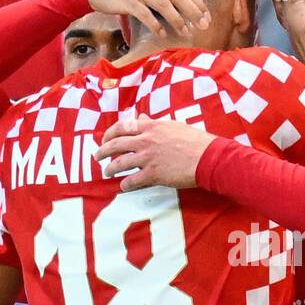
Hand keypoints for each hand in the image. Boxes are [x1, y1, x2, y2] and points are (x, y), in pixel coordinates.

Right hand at [84, 0, 210, 37]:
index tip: (207, 18)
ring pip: (164, 5)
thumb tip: (188, 9)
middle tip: (203, 27)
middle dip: (194, 12)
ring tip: (185, 32)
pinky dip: (155, 25)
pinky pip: (145, 14)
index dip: (198, 3)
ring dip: (177, 20)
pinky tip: (162, 33)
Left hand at [94, 116, 214, 191]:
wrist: (207, 157)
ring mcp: (147, 158)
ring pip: (120, 163)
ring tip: (107, 171)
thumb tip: (141, 118)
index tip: (105, 139)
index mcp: (151, 127)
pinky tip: (123, 186)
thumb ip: (154, 123)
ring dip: (110, 168)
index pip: (122, 127)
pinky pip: (133, 180)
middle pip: (115, 144)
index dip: (110, 133)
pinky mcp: (153, 174)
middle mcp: (145, 141)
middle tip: (97, 156)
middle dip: (103, 151)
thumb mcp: (173, 126)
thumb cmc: (195, 140)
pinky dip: (125, 184)